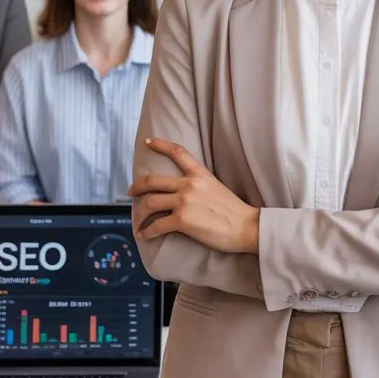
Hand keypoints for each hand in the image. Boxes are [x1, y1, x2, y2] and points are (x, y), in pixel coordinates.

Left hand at [130, 139, 259, 253]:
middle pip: (153, 181)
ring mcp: (184, 202)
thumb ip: (200, 185)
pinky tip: (144, 235)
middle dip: (137, 187)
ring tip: (138, 221)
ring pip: (150, 203)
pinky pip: (156, 225)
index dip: (160, 145)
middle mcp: (189, 185)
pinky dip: (147, 231)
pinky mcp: (183, 221)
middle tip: (131, 192)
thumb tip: (185, 192)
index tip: (148, 142)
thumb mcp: (217, 188)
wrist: (247, 227)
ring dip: (139, 213)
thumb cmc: (235, 211)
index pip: (177, 152)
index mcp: (199, 174)